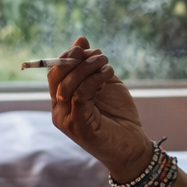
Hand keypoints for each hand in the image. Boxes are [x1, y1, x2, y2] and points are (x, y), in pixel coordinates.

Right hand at [49, 36, 153, 179]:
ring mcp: (67, 120)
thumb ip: (90, 66)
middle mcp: (59, 111)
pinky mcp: (79, 127)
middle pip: (57, 77)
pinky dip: (94, 80)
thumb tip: (80, 39)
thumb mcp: (104, 84)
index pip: (55, 74)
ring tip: (105, 61)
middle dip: (75, 59)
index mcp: (62, 101)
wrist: (132, 147)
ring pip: (68, 85)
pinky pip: (81, 96)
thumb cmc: (118, 117)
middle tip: (96, 52)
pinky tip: (107, 74)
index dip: (67, 56)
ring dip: (87, 68)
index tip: (84, 45)